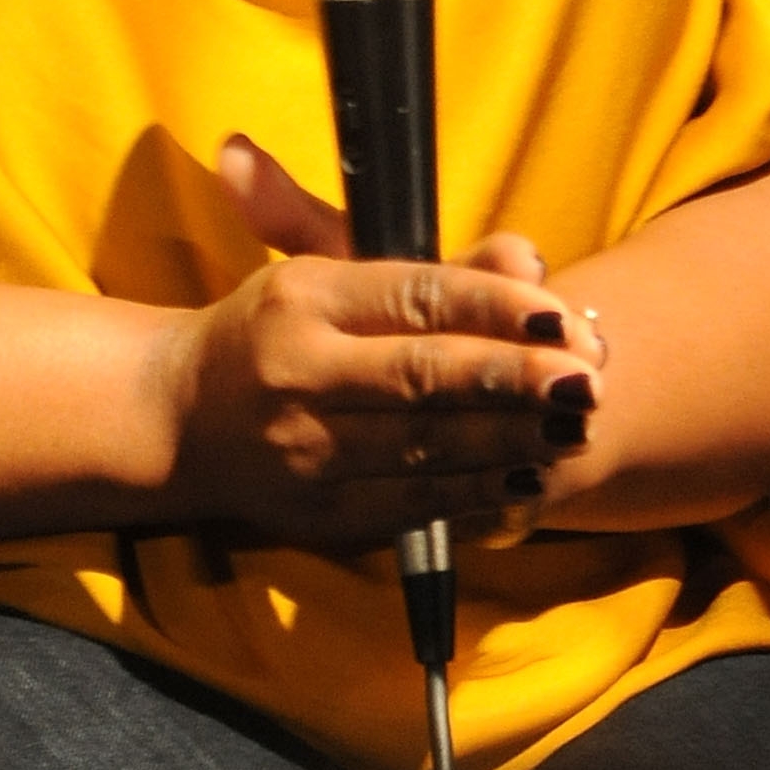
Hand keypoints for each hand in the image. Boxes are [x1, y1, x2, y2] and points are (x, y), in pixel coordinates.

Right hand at [148, 136, 604, 548]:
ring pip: (426, 448)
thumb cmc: (279, 329)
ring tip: (575, 430)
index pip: (414, 295)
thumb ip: (435, 266)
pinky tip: (527, 481)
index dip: (493, 305)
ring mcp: (304, 450)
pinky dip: (476, 495)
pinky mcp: (317, 514)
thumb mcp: (334, 272)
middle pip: (424, 376)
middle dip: (515, 380)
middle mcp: (297, 371)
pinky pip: (413, 505)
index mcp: (303, 295)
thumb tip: (527, 255)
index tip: (561, 315)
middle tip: (589, 381)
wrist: (180, 416)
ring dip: (510, 442)